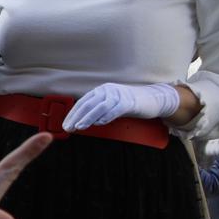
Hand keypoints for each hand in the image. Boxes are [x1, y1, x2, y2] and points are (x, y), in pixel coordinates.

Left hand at [62, 81, 180, 131]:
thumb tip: (80, 121)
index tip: (65, 125)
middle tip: (68, 128)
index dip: (72, 114)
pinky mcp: (129, 102)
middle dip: (76, 117)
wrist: (153, 99)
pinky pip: (114, 110)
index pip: (82, 102)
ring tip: (79, 127)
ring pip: (99, 107)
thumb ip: (97, 110)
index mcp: (101, 90)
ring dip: (87, 118)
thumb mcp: (110, 104)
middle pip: (88, 104)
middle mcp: (108, 90)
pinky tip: (99, 124)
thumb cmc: (129, 104)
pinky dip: (105, 117)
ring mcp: (119, 95)